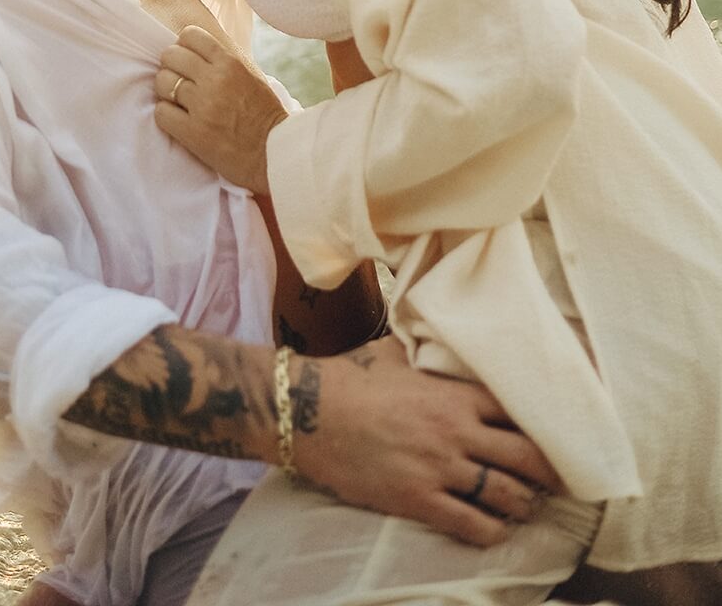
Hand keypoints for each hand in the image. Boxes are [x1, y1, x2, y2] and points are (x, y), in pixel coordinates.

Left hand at [155, 25, 286, 193]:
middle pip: (171, 56)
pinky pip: (161, 112)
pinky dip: (165, 115)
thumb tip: (195, 52)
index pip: (189, 35)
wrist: (276, 153)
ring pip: (162, 83)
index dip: (182, 46)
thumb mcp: (250, 76)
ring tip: (177, 101)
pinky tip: (177, 119)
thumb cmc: (265, 115)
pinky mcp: (194, 132)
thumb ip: (224, 63)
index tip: (186, 58)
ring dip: (166, 91)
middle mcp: (215, 80)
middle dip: (170, 66)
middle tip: (178, 79)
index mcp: (230, 63)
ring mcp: (203, 106)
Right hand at [288, 338, 560, 548]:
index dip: (542, 426)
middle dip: (549, 473)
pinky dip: (492, 531)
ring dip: (524, 504)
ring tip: (529, 506)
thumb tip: (438, 334)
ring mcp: (440, 468)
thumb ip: (426, 352)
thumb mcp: (394, 353)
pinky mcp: (419, 499)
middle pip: (525, 457)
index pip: (517, 411)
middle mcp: (456, 432)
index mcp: (453, 394)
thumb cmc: (350, 376)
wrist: (308, 411)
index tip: (557, 435)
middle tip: (560, 481)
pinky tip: (498, 530)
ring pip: (505, 495)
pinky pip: (472, 524)